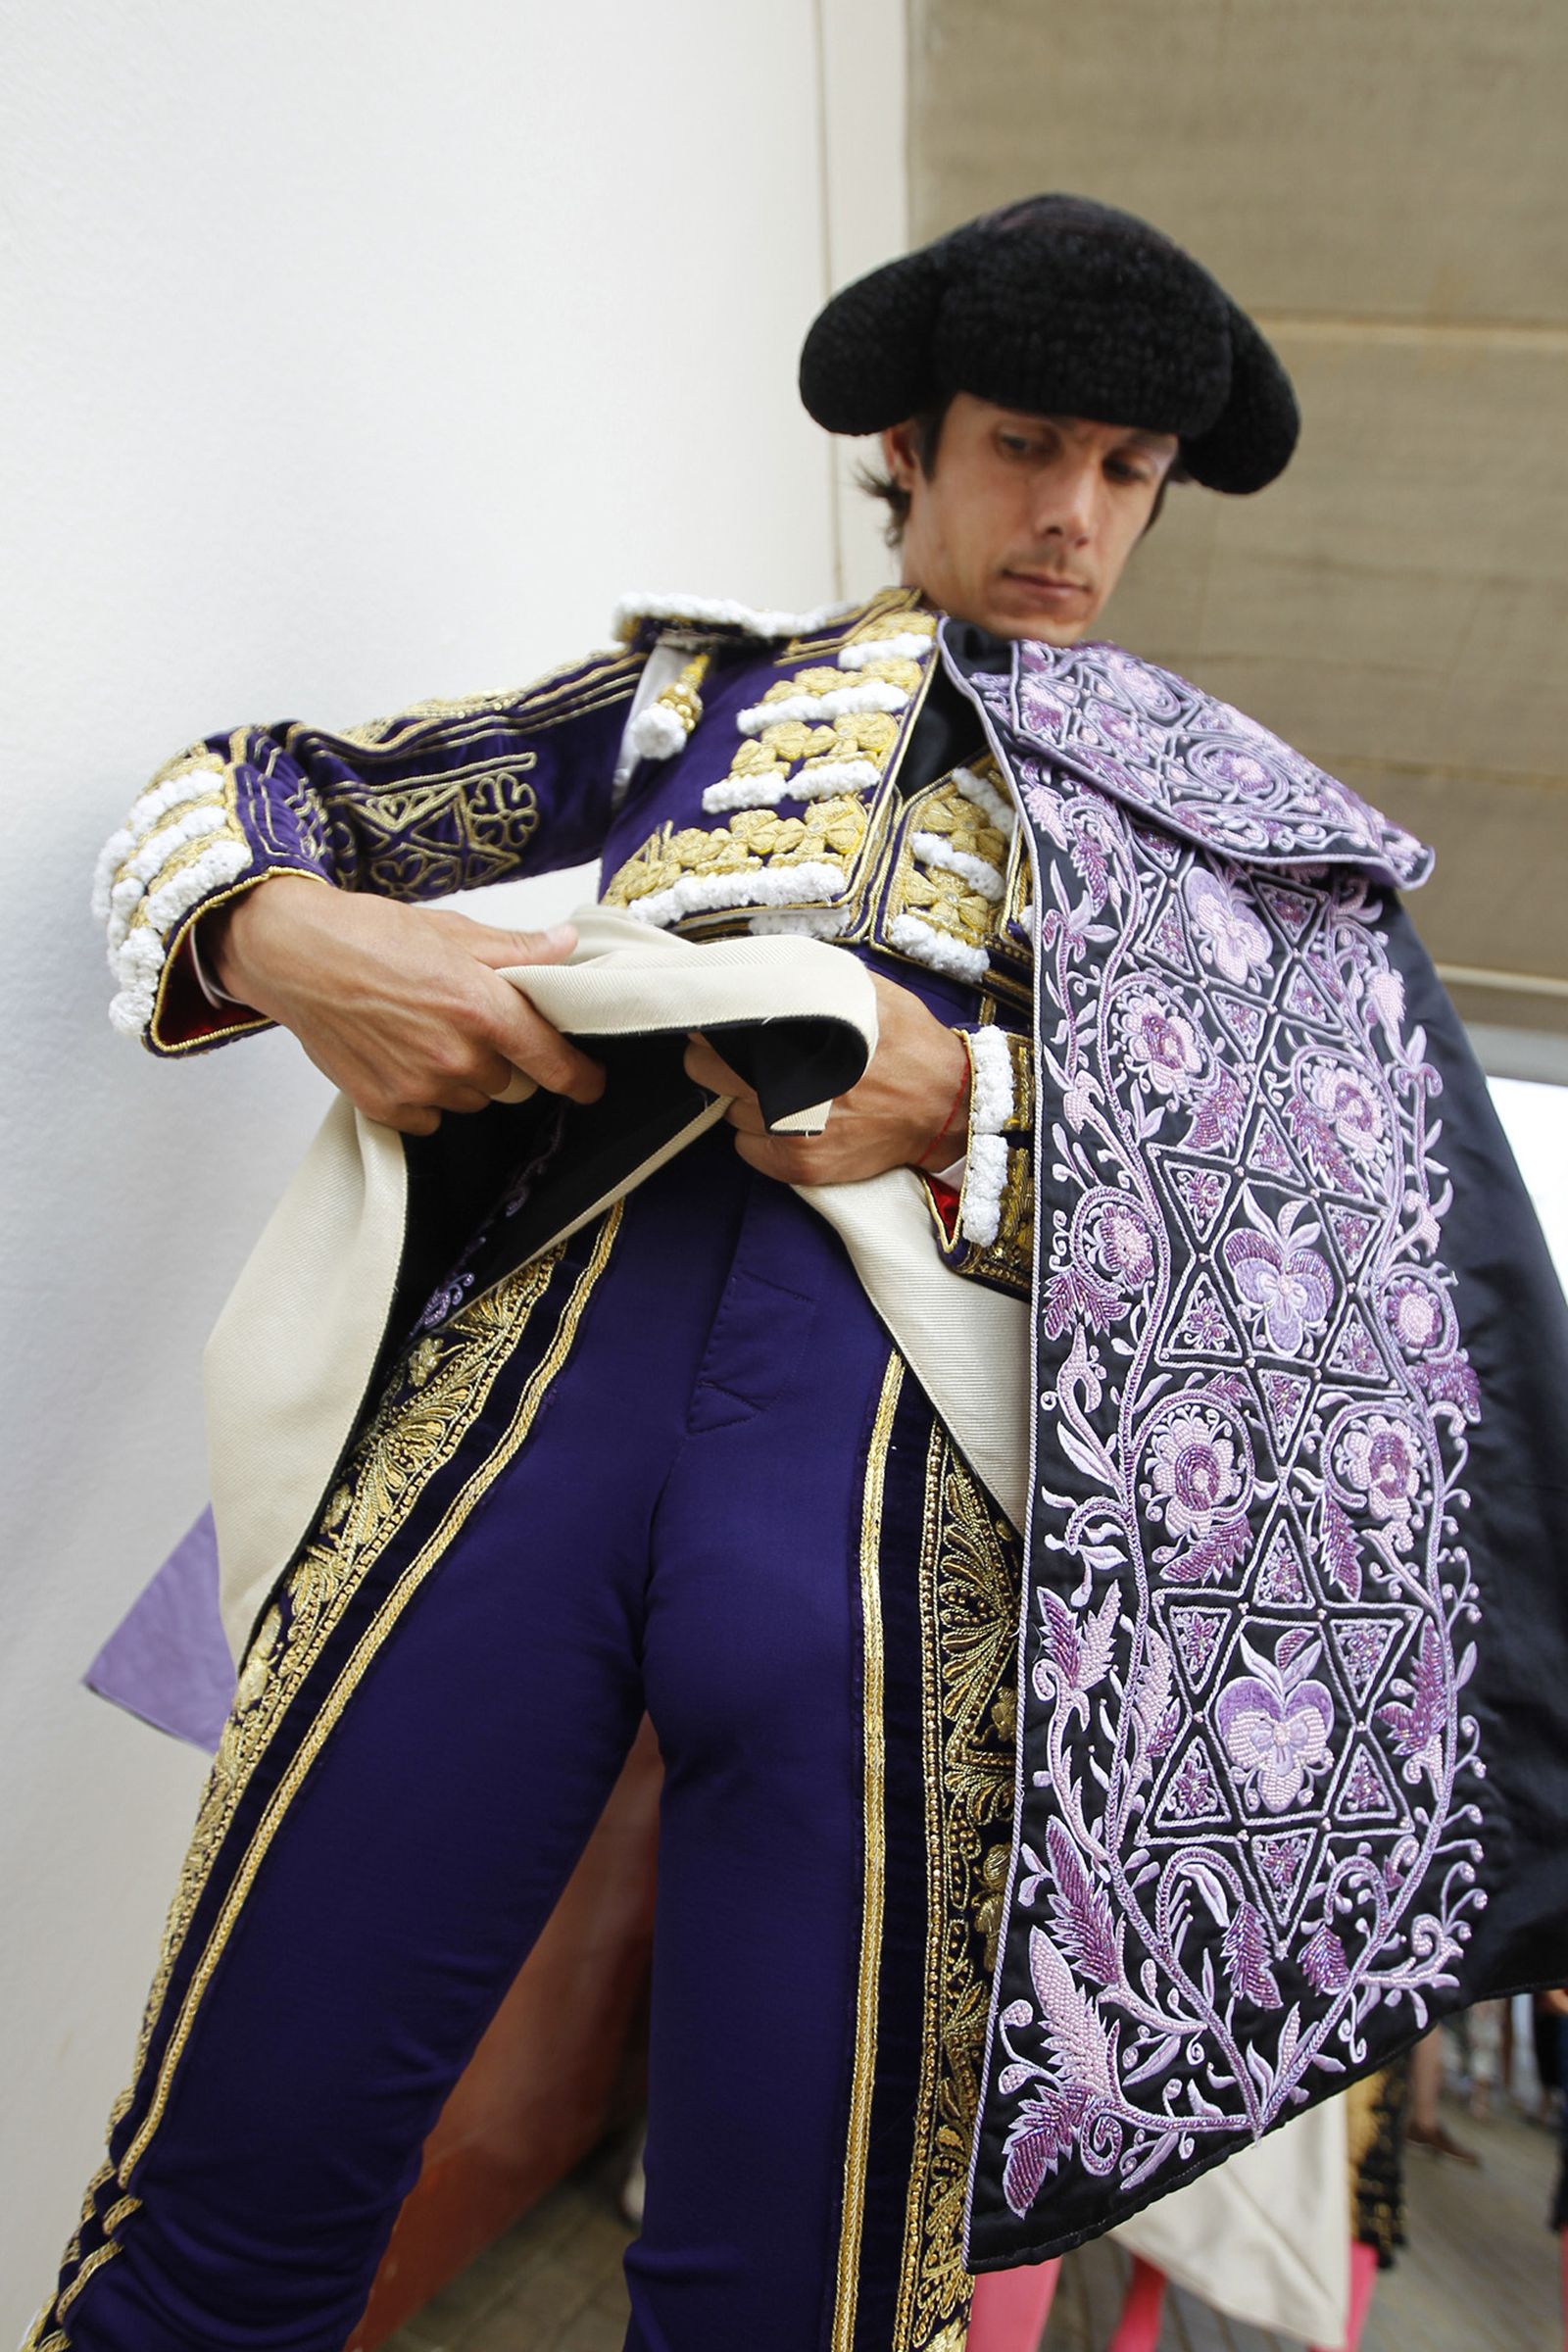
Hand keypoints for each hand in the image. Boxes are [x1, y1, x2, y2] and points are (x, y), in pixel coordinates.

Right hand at [205, 874, 604, 1134]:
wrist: (291, 954)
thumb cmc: (367, 935)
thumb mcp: (452, 931)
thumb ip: (517, 950)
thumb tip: (567, 944)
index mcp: (482, 1009)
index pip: (553, 1061)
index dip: (580, 1077)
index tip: (591, 1083)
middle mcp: (456, 1057)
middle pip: (514, 1084)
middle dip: (506, 1061)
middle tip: (473, 1025)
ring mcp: (419, 1088)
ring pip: (473, 1101)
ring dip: (465, 1078)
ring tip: (428, 1035)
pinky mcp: (385, 1108)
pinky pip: (430, 1118)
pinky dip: (425, 1096)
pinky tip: (401, 1057)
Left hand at [682, 971, 969, 1184]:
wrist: (945, 1106)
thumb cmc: (904, 1043)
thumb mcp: (863, 991)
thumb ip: (808, 979)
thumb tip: (756, 969)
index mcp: (804, 1032)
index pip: (721, 1026)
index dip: (711, 1023)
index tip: (715, 1021)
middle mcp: (793, 1081)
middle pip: (708, 1069)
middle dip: (713, 1059)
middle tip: (737, 1055)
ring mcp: (794, 1128)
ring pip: (729, 1111)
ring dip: (744, 1100)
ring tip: (780, 1090)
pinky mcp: (800, 1164)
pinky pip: (746, 1148)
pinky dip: (757, 1136)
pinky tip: (786, 1122)